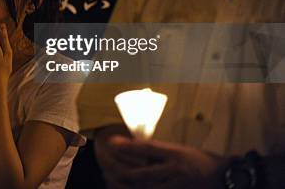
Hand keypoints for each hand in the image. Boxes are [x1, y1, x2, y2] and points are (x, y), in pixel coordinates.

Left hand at [95, 130, 225, 188]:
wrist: (224, 180)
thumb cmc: (200, 162)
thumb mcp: (179, 149)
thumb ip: (157, 149)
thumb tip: (132, 145)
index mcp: (174, 155)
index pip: (145, 149)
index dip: (125, 146)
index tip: (110, 142)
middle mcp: (171, 172)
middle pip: (135, 173)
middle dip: (114, 167)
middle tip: (102, 160)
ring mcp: (171, 187)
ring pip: (138, 187)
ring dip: (118, 182)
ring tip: (107, 176)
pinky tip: (120, 186)